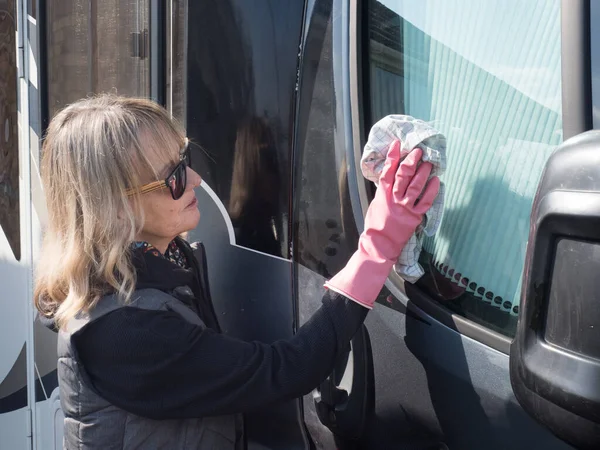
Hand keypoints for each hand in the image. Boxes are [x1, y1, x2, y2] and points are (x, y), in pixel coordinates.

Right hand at [325, 140, 439, 307]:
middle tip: (418, 151)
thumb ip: (384, 191)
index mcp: (382, 195)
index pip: (387, 171)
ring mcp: (405, 208)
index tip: (397, 144)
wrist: (379, 245)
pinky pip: (426, 201)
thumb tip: (391, 177)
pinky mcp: (414, 217)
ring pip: (415, 186)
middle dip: (411, 161)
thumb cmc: (375, 225)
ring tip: (429, 163)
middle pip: (403, 175)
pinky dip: (432, 191)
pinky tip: (436, 181)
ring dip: (423, 172)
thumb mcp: (376, 204)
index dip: (392, 156)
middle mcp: (394, 199)